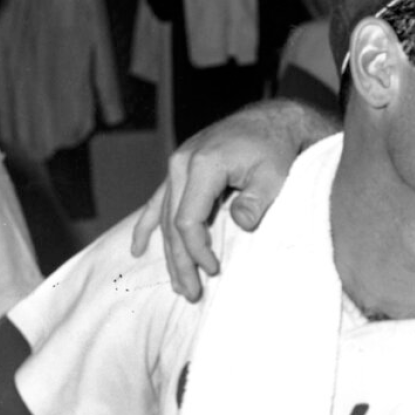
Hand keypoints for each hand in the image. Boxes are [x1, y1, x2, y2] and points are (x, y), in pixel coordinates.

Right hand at [130, 99, 338, 300]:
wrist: (272, 121)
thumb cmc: (276, 148)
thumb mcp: (274, 175)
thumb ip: (256, 200)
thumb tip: (241, 223)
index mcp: (203, 165)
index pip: (188, 219)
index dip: (198, 250)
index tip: (214, 271)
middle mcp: (182, 164)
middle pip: (172, 223)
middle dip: (181, 261)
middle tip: (192, 292)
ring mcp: (177, 166)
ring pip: (164, 217)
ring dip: (169, 252)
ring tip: (179, 284)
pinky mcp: (180, 169)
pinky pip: (158, 201)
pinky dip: (148, 225)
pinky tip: (138, 248)